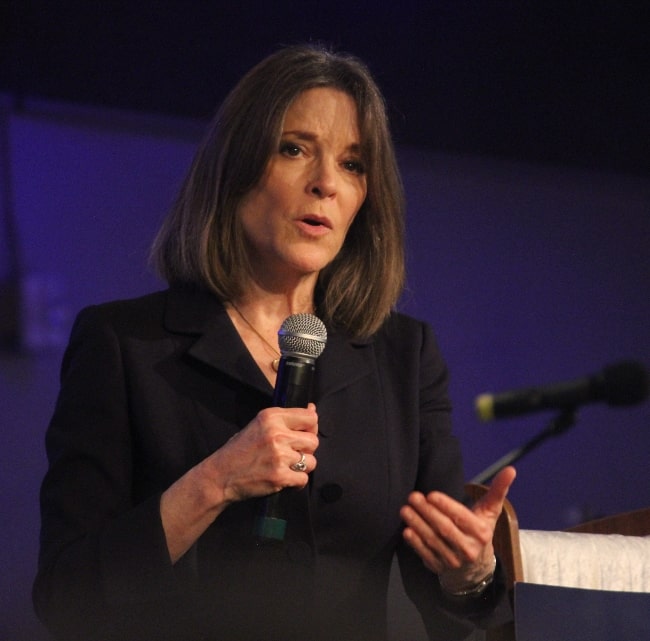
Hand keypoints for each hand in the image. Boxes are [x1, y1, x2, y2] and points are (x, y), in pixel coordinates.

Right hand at [206, 402, 319, 503]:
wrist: (220, 475)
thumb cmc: (240, 449)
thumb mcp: (260, 425)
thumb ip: (286, 419)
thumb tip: (312, 408)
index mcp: (272, 416)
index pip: (310, 417)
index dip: (311, 427)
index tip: (303, 433)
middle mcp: (277, 434)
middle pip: (314, 441)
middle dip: (306, 449)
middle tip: (292, 454)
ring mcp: (279, 456)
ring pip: (312, 461)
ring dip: (302, 467)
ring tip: (286, 467)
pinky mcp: (279, 477)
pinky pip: (303, 479)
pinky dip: (296, 482)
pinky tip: (285, 479)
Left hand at [400, 466, 515, 590]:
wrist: (475, 569)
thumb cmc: (479, 531)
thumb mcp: (490, 512)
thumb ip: (498, 490)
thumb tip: (510, 469)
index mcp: (481, 533)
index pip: (461, 518)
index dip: (445, 506)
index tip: (431, 494)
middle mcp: (468, 549)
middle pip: (444, 528)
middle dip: (427, 512)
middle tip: (413, 496)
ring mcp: (453, 561)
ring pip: (433, 540)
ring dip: (417, 524)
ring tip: (405, 509)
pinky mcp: (439, 568)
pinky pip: (425, 554)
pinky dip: (415, 543)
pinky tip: (407, 530)